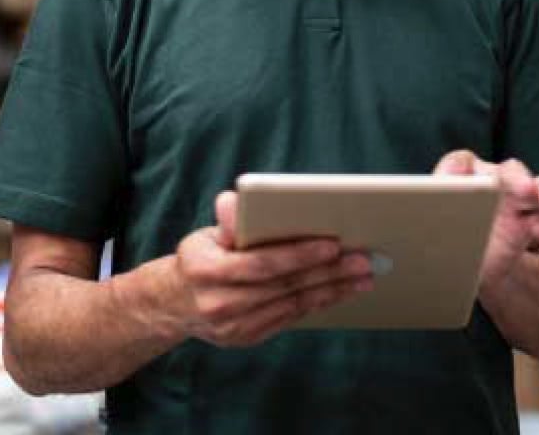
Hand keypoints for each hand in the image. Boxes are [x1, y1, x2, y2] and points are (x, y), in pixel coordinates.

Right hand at [165, 191, 372, 347]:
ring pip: (293, 305)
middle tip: (363, 260)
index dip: (298, 254)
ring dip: (332, 290)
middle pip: (284, 286)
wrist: (175, 304)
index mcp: (208, 270)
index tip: (332, 244)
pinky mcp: (247, 337)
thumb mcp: (206, 234)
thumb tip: (239, 200)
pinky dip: (317, 303)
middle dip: (328, 273)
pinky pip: (290, 318)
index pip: (262, 263)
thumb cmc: (200, 257)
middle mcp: (220, 303)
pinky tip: (340, 291)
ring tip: (363, 277)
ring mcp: (234, 326)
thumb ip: (228, 220)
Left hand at [433, 150, 538, 289]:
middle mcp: (486, 181)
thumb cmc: (444, 244)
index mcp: (456, 179)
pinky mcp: (531, 217)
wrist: (470, 268)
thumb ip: (431, 217)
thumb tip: (421, 215)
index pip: (460, 164)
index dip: (464, 170)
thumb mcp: (434, 234)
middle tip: (525, 190)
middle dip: (514, 178)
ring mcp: (511, 197)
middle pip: (501, 171)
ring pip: (529, 185)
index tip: (471, 181)